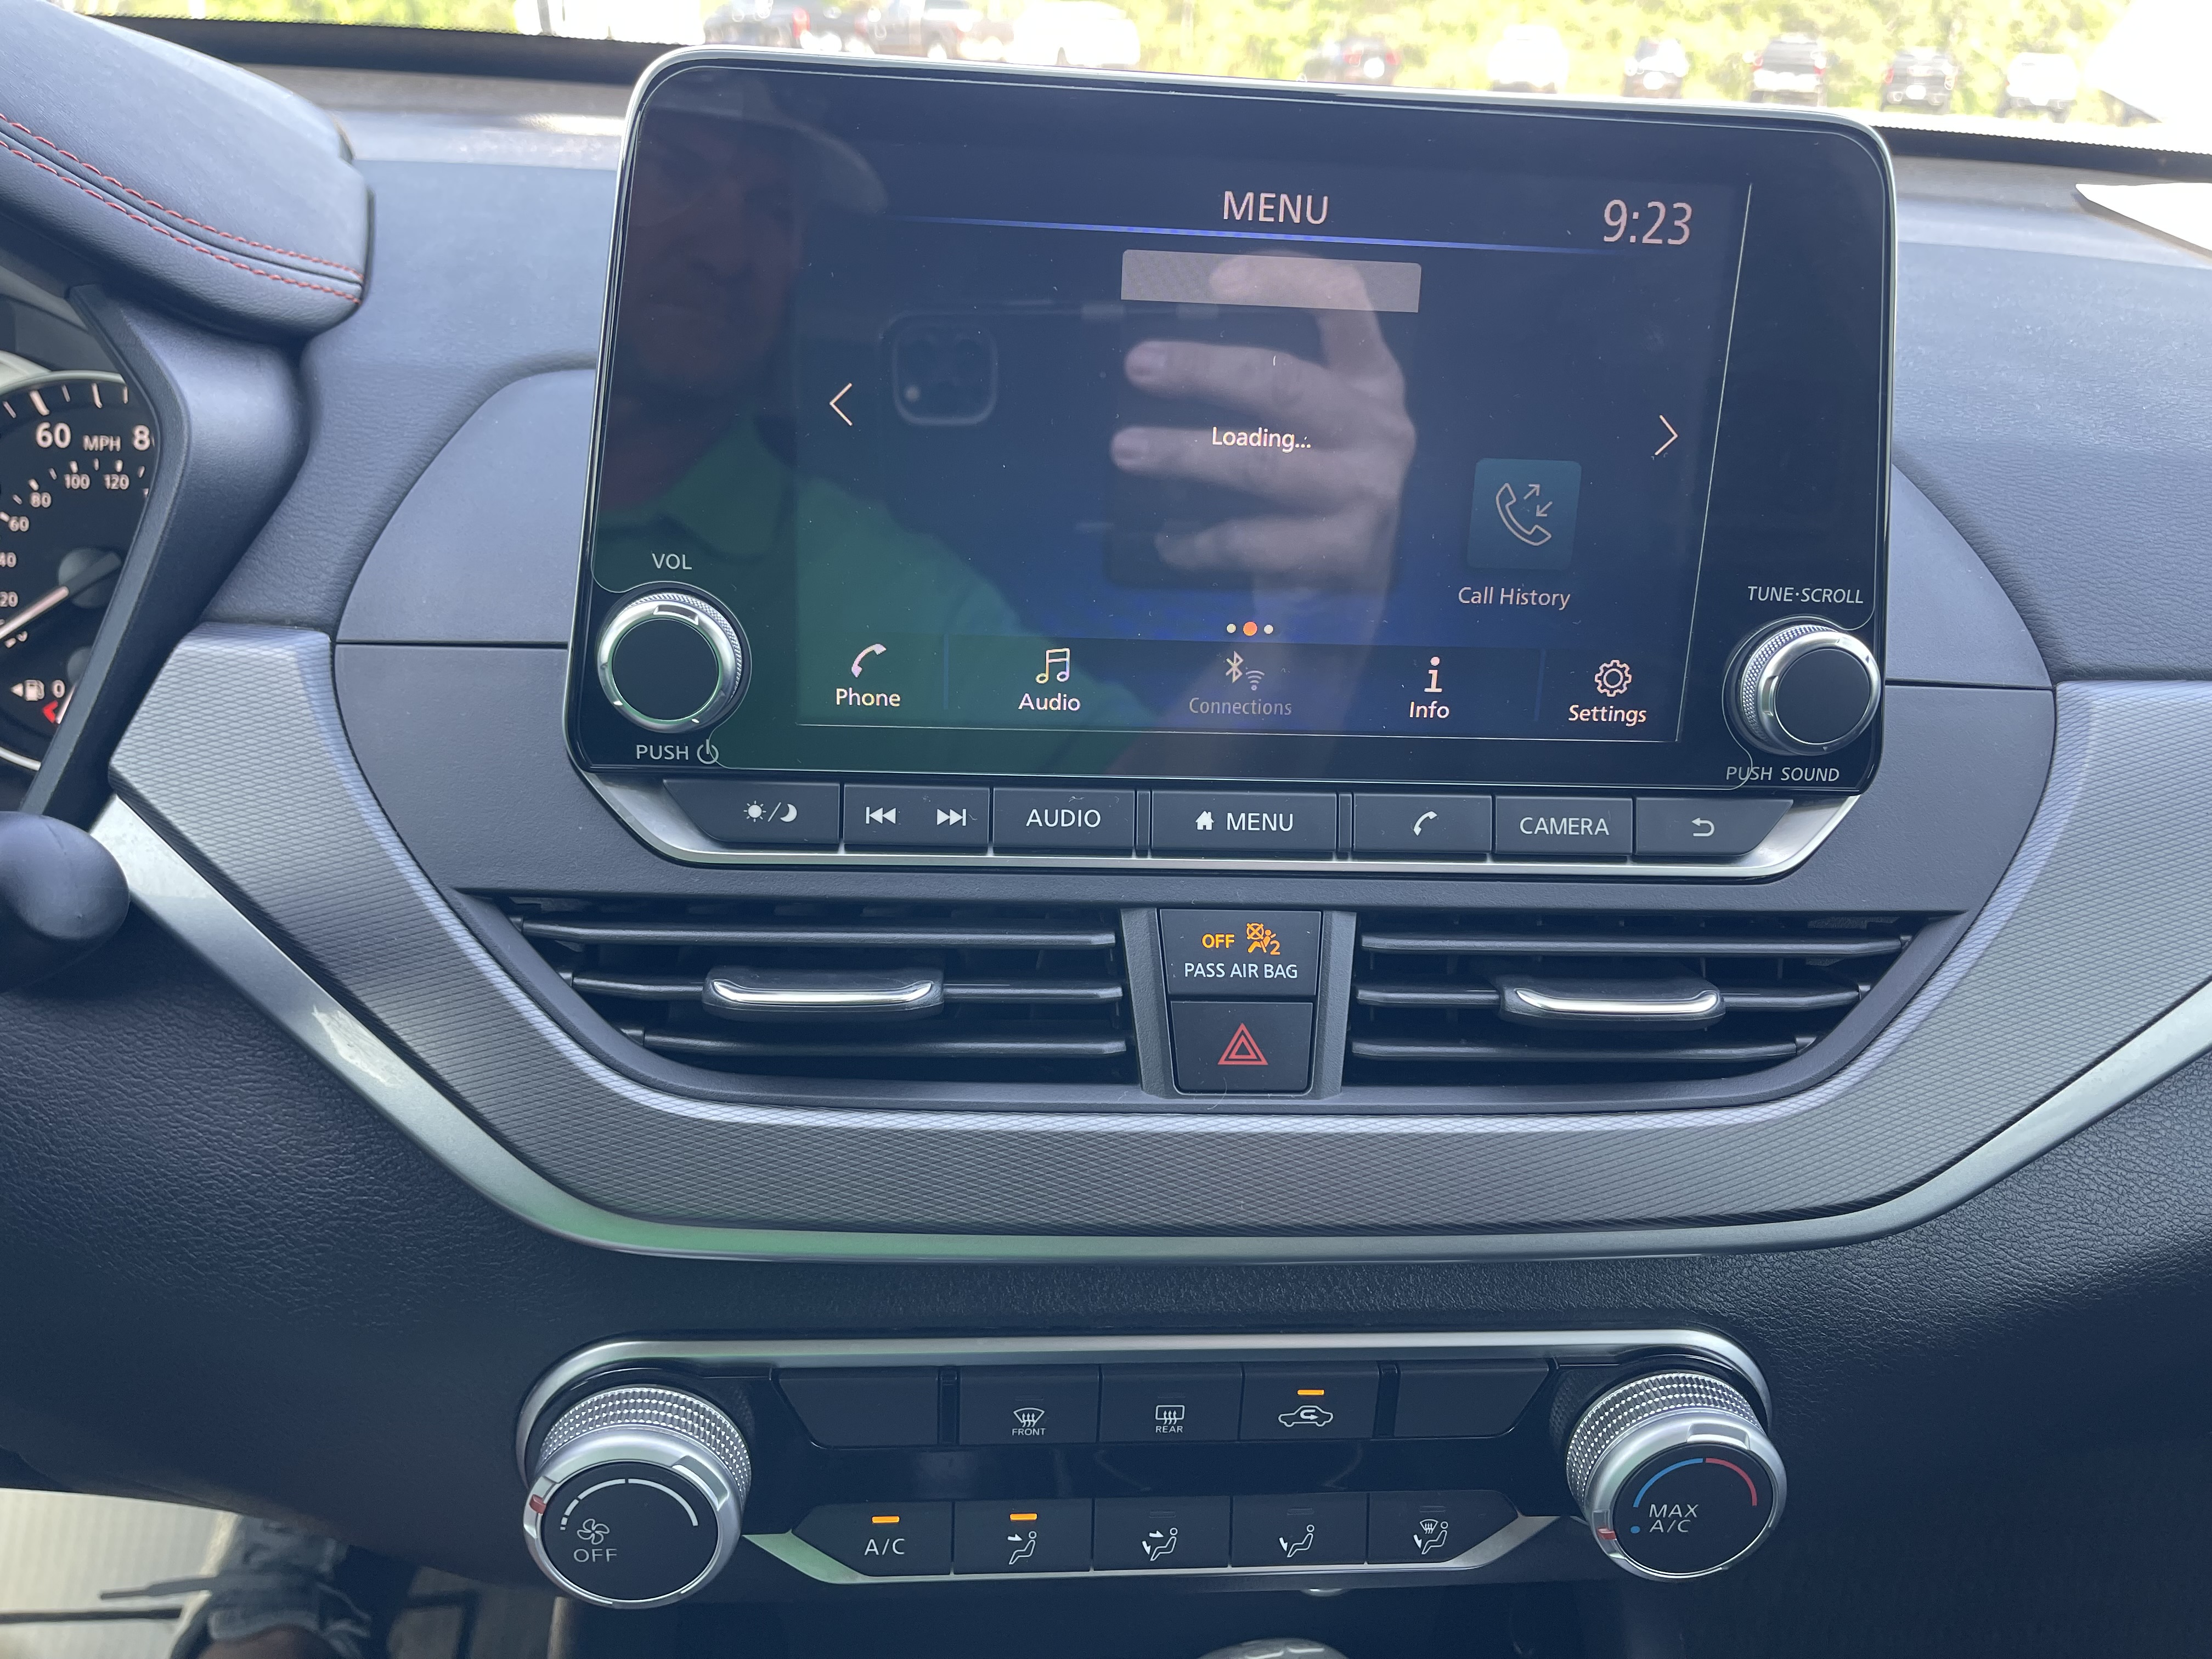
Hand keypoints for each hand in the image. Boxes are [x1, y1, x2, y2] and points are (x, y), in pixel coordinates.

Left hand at [1110, 254, 1414, 588]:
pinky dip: (1199, 540)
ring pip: (1262, 463)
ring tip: (1126, 449)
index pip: (1345, 306)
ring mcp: (1367, 491)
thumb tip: (1167, 350)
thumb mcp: (1318, 422)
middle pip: (1285, 385)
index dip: (1286, 279)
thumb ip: (1271, 382)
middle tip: (1140, 365)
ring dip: (1185, 453)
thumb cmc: (1321, 484)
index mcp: (1373, 381)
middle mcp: (1380, 429)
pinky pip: (1252, 540)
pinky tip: (1166, 540)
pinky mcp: (1344, 550)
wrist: (1359, 582)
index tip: (1219, 274)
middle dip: (1204, 371)